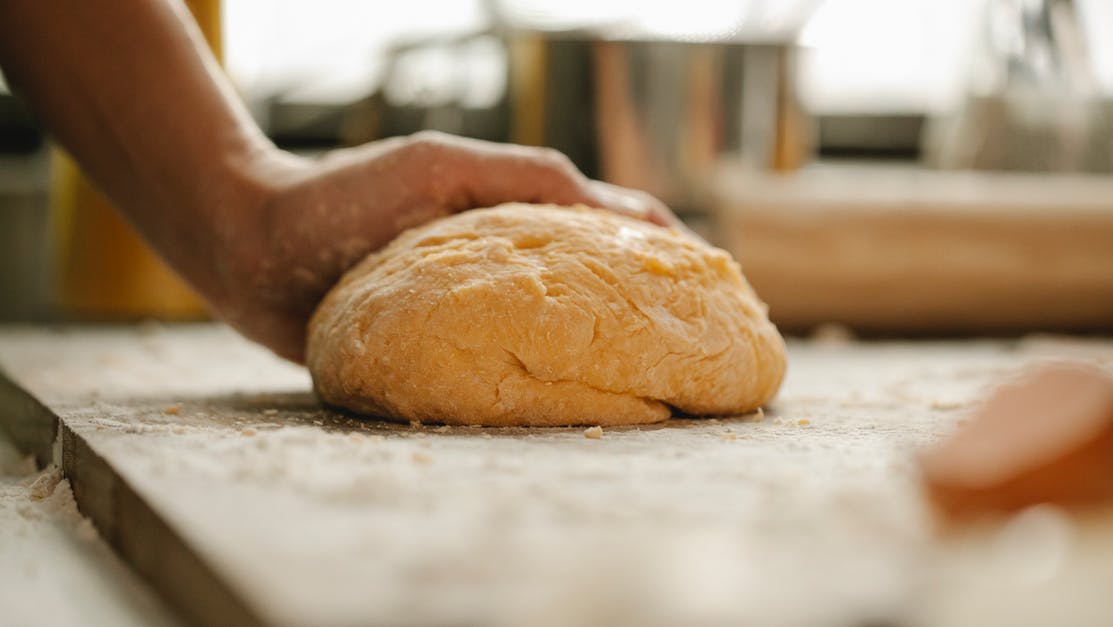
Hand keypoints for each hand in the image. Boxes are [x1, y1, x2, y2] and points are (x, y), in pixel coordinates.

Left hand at [213, 131, 680, 362]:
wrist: (250, 248)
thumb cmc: (343, 195)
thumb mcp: (440, 168)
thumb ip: (527, 179)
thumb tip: (627, 214)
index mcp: (516, 213)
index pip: (614, 229)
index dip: (670, 255)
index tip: (720, 287)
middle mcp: (506, 260)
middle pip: (601, 285)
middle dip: (657, 311)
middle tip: (710, 346)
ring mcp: (478, 307)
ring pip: (562, 333)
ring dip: (612, 355)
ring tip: (666, 383)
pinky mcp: (444, 352)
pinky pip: (509, 375)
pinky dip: (550, 386)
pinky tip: (577, 405)